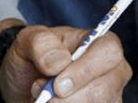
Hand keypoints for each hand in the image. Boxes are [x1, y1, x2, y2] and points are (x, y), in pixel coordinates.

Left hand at [0, 25, 130, 102]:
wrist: (26, 85)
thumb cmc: (33, 58)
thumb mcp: (27, 40)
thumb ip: (41, 43)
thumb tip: (60, 61)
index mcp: (100, 42)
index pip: (109, 52)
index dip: (85, 70)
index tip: (58, 86)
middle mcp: (112, 70)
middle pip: (102, 90)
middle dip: (68, 99)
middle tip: (42, 94)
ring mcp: (111, 96)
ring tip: (45, 99)